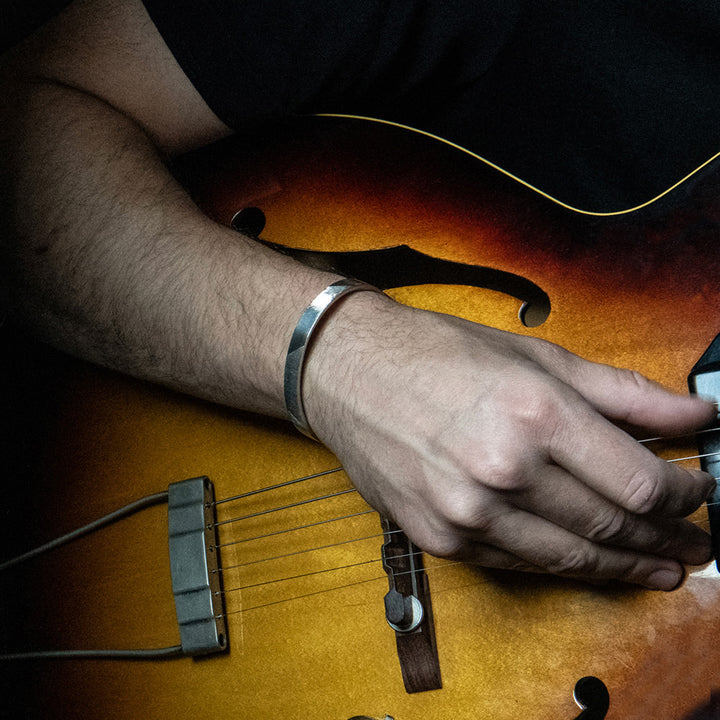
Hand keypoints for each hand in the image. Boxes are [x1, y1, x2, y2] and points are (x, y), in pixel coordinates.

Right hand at [304, 293, 715, 589]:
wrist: (349, 374)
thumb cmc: (436, 355)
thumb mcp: (536, 357)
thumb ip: (624, 393)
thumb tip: (695, 415)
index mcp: (533, 413)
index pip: (638, 482)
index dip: (684, 496)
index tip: (697, 493)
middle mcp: (502, 469)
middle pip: (611, 526)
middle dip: (665, 539)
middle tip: (693, 544)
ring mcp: (467, 512)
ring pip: (571, 558)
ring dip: (624, 566)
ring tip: (657, 567)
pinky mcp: (441, 539)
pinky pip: (520, 566)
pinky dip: (563, 566)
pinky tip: (588, 561)